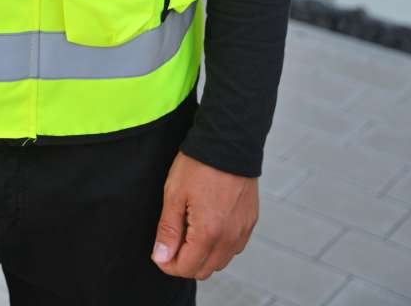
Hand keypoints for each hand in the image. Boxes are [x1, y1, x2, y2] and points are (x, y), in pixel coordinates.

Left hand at [151, 150, 257, 278]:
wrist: (229, 140)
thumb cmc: (200, 163)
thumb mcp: (174, 193)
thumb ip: (168, 230)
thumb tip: (162, 257)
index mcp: (209, 233)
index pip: (187, 268)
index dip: (168, 264)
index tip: (160, 252)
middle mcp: (230, 237)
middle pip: (205, 270)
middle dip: (186, 262)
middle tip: (174, 239)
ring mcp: (243, 230)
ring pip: (221, 261)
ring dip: (204, 255)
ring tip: (191, 228)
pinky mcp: (250, 221)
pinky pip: (234, 246)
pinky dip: (220, 244)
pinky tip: (209, 223)